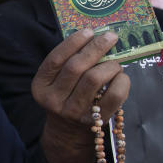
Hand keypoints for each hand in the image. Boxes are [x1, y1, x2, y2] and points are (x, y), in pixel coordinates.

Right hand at [32, 29, 129, 162]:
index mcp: (40, 86)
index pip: (55, 60)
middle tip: (110, 37)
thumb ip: (69, 61)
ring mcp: (73, 111)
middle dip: (96, 48)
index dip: (72, 43)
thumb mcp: (57, 81)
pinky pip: (113, 96)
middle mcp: (53, 99)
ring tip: (115, 62)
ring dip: (110, 65)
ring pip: (95, 79)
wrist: (67, 131)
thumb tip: (95, 37)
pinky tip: (121, 77)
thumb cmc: (65, 96)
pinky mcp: (94, 120)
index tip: (88, 31)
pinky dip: (122, 82)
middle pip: (76, 67)